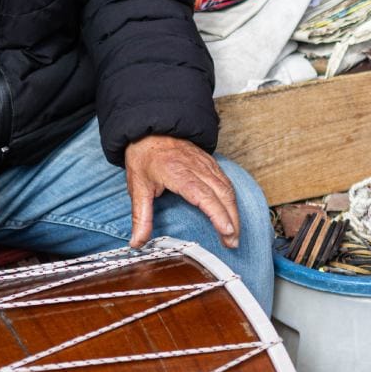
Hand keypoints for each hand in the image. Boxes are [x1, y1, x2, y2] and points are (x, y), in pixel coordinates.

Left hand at [124, 135, 239, 248]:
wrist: (150, 128)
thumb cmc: (144, 157)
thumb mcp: (137, 187)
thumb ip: (140, 217)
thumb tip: (137, 242)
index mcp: (179, 174)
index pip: (204, 196)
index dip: (218, 214)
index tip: (227, 231)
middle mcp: (197, 168)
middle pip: (222, 195)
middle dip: (231, 220)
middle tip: (232, 243)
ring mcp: (206, 164)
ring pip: (227, 189)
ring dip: (234, 212)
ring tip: (234, 234)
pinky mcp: (210, 163)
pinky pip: (226, 182)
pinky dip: (231, 199)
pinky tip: (231, 213)